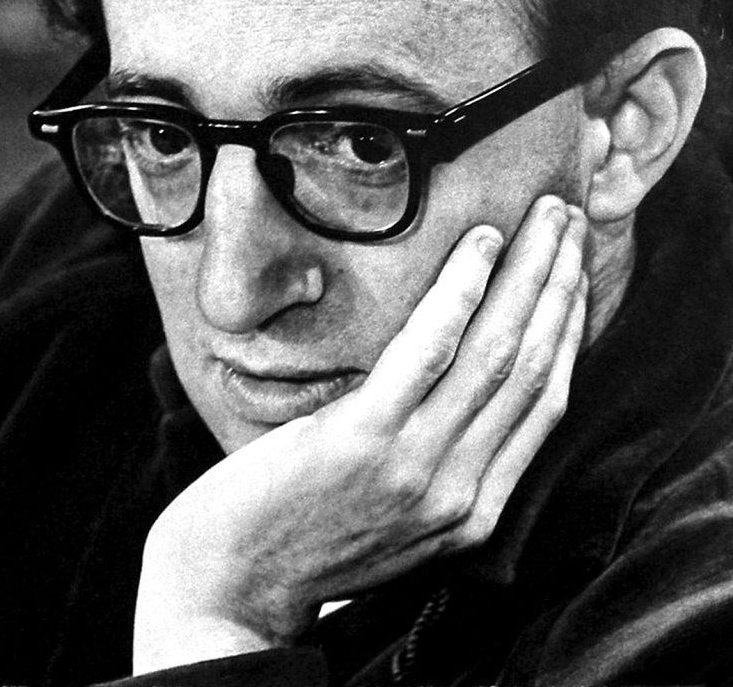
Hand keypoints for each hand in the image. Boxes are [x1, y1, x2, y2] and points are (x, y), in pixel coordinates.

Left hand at [133, 196, 587, 671]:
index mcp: (474, 507)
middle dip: (561, 285)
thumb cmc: (303, 528)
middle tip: (570, 221)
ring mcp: (415, 468)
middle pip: (534, 368)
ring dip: (530, 275)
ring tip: (544, 216)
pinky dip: (461, 293)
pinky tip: (480, 245)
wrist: (227, 585)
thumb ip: (438, 454)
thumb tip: (457, 374)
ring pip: (498, 354)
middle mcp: (460, 492)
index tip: (574, 271)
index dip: (568, 328)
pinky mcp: (364, 441)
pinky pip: (428, 352)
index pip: (546, 403)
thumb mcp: (392, 505)